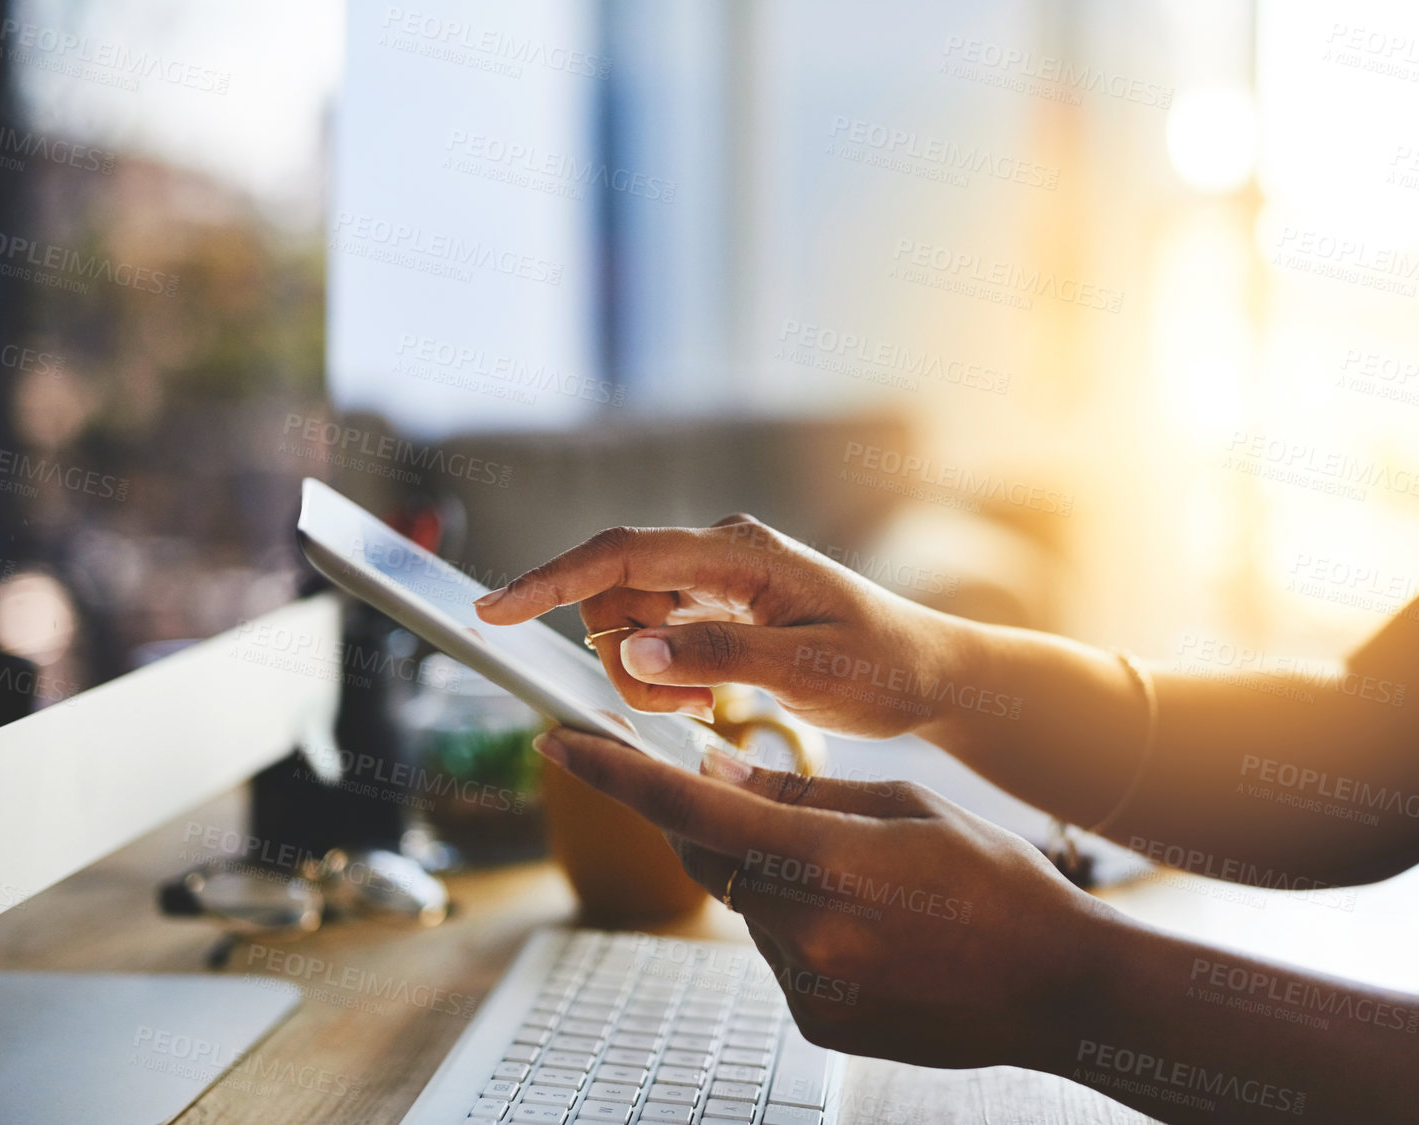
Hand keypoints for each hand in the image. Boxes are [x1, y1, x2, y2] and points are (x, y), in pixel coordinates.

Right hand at [474, 515, 974, 738]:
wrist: (928, 674)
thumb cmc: (882, 667)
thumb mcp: (807, 669)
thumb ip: (718, 654)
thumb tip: (632, 650)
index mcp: (740, 553)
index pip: (620, 556)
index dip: (549, 581)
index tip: (490, 612)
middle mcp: (720, 553)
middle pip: (614, 597)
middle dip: (625, 660)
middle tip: (691, 706)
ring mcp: (717, 577)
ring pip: (629, 623)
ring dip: (647, 674)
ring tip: (710, 704)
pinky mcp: (719, 604)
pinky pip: (656, 636)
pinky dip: (665, 674)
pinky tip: (709, 697)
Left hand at [532, 725, 1106, 1070]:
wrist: (1058, 986)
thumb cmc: (996, 881)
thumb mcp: (905, 807)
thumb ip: (799, 794)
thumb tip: (716, 768)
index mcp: (829, 861)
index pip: (693, 810)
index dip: (617, 775)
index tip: (560, 743)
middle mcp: (805, 930)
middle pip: (710, 858)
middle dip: (716, 821)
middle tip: (758, 796)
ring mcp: (808, 986)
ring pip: (750, 907)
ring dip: (776, 880)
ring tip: (869, 885)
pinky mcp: (815, 1022)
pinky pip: (779, 954)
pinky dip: (803, 928)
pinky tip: (874, 931)